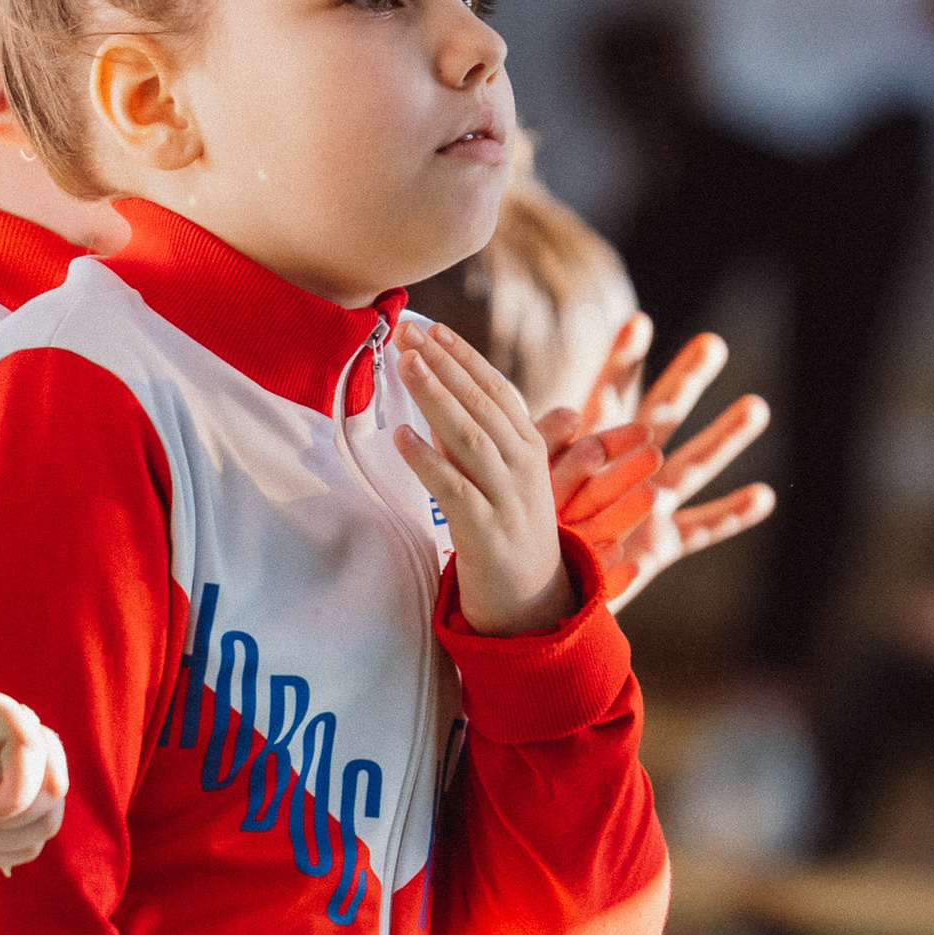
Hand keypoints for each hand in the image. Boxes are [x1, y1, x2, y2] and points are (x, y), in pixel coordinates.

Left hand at [0, 685, 70, 869]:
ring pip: (49, 813)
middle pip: (53, 781)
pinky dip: (7, 849)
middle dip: (15, 814)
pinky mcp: (10, 803)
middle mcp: (6, 735)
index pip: (31, 745)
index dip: (15, 788)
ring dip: (11, 835)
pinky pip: (33, 838)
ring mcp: (13, 770)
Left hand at [394, 322, 571, 636]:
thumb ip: (479, 437)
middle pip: (481, 406)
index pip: (498, 390)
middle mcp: (524, 468)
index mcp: (531, 449)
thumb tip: (441, 392)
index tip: (432, 328)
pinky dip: (428, 461)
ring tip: (405, 365)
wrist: (532, 606)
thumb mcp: (505, 478)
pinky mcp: (487, 535)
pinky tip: (401, 436)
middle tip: (407, 333)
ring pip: (469, 439)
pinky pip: (454, 491)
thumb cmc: (510, 532)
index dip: (464, 357)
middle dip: (443, 365)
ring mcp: (508, 501)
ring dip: (435, 397)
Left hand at [541, 318, 773, 609]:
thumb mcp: (533, 486)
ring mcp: (652, 504)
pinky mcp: (662, 546)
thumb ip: (549, 451)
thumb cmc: (531, 533)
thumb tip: (567, 415)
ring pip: (694, 462)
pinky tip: (764, 497)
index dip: (621, 359)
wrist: (538, 592)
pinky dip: (731, 514)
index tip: (637, 321)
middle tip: (713, 343)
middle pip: (663, 415)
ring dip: (725, 435)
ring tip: (757, 405)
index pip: (608, 393)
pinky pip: (703, 527)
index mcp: (592, 446)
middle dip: (686, 379)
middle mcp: (629, 468)